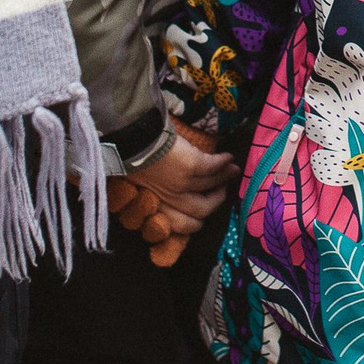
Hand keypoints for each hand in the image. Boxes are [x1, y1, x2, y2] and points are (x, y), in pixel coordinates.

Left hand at [110, 124, 234, 265]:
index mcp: (156, 203)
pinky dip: (223, 162)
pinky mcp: (192, 166)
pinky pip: (213, 167)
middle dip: (215, 202)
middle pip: (202, 211)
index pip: (180, 224)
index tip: (202, 211)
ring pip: (211, 188)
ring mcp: (183, 183)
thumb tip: (167, 188)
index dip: (195, 221)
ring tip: (233, 171)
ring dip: (224, 179)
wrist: (130, 138)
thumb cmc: (130, 156)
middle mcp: (171, 198)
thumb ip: (153, 189)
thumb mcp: (138, 181)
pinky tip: (229, 157)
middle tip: (222, 191)